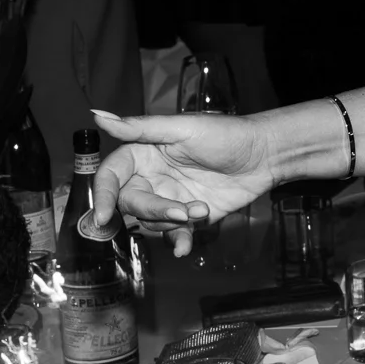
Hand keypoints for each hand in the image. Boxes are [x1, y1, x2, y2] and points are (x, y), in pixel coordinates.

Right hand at [89, 110, 275, 257]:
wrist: (265, 155)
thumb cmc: (227, 134)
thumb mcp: (183, 128)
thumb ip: (140, 128)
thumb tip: (98, 115)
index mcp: (143, 153)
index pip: (111, 176)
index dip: (103, 196)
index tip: (103, 216)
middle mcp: (152, 177)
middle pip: (131, 203)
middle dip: (154, 211)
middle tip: (182, 211)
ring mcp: (170, 198)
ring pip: (150, 222)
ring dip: (173, 223)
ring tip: (201, 210)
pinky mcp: (188, 215)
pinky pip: (173, 234)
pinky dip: (178, 242)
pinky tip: (185, 248)